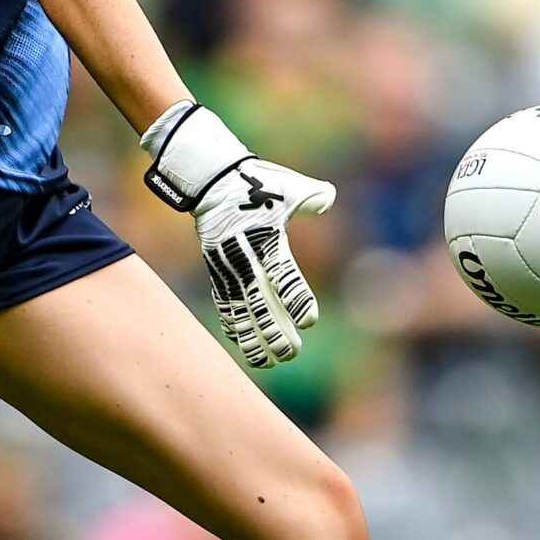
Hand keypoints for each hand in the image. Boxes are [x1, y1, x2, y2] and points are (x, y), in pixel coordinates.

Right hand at [142, 103, 335, 366]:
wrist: (211, 178)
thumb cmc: (256, 182)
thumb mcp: (288, 186)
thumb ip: (311, 196)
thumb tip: (327, 198)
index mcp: (268, 240)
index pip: (285, 277)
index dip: (297, 300)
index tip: (309, 321)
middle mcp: (247, 258)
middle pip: (262, 302)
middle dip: (276, 330)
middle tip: (291, 352)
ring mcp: (228, 266)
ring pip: (241, 309)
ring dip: (254, 337)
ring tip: (267, 361)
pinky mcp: (216, 269)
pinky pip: (224, 302)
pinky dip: (233, 324)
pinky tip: (243, 343)